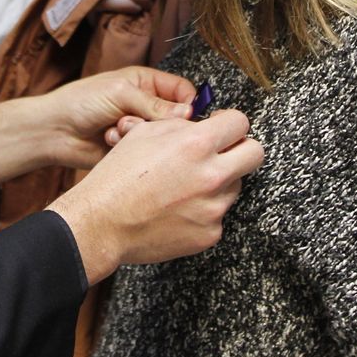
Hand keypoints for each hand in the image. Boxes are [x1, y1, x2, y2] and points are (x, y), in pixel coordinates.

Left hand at [0, 67, 195, 182]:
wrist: (54, 130)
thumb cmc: (81, 102)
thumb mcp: (120, 92)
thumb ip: (155, 104)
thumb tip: (188, 113)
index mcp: (147, 82)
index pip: (183, 91)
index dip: (188, 104)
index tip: (186, 116)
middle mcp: (146, 105)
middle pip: (175, 117)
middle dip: (161, 122)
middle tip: (146, 123)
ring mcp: (139, 129)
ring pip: (161, 137)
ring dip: (141, 134)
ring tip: (118, 128)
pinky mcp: (132, 149)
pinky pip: (146, 152)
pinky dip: (130, 147)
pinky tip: (110, 140)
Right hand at [48, 110, 264, 281]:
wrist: (101, 224)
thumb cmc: (117, 177)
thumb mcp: (145, 133)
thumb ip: (181, 126)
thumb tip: (203, 123)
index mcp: (196, 144)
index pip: (240, 122)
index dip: (229, 123)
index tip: (222, 128)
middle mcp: (211, 176)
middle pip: (255, 154)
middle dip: (241, 149)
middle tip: (222, 152)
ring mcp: (213, 209)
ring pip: (235, 186)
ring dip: (219, 182)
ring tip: (185, 185)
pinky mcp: (209, 234)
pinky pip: (218, 215)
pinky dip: (204, 211)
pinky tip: (178, 209)